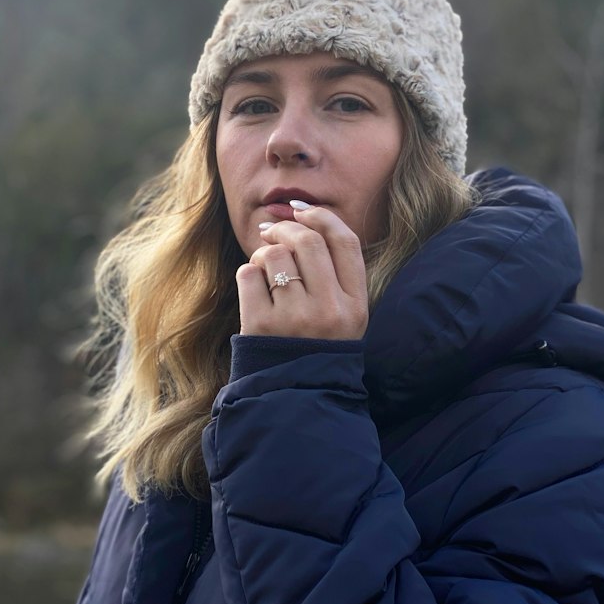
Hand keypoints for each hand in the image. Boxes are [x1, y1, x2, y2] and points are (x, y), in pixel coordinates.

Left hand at [236, 206, 368, 338]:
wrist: (292, 392)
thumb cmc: (316, 342)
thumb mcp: (343, 313)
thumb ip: (333, 270)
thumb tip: (299, 213)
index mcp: (355, 305)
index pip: (346, 242)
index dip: (323, 217)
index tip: (303, 211)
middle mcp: (329, 311)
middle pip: (308, 241)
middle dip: (285, 228)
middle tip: (272, 232)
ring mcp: (294, 319)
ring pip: (274, 255)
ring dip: (264, 253)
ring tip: (264, 269)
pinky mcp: (260, 326)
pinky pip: (248, 274)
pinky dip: (248, 273)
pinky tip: (254, 289)